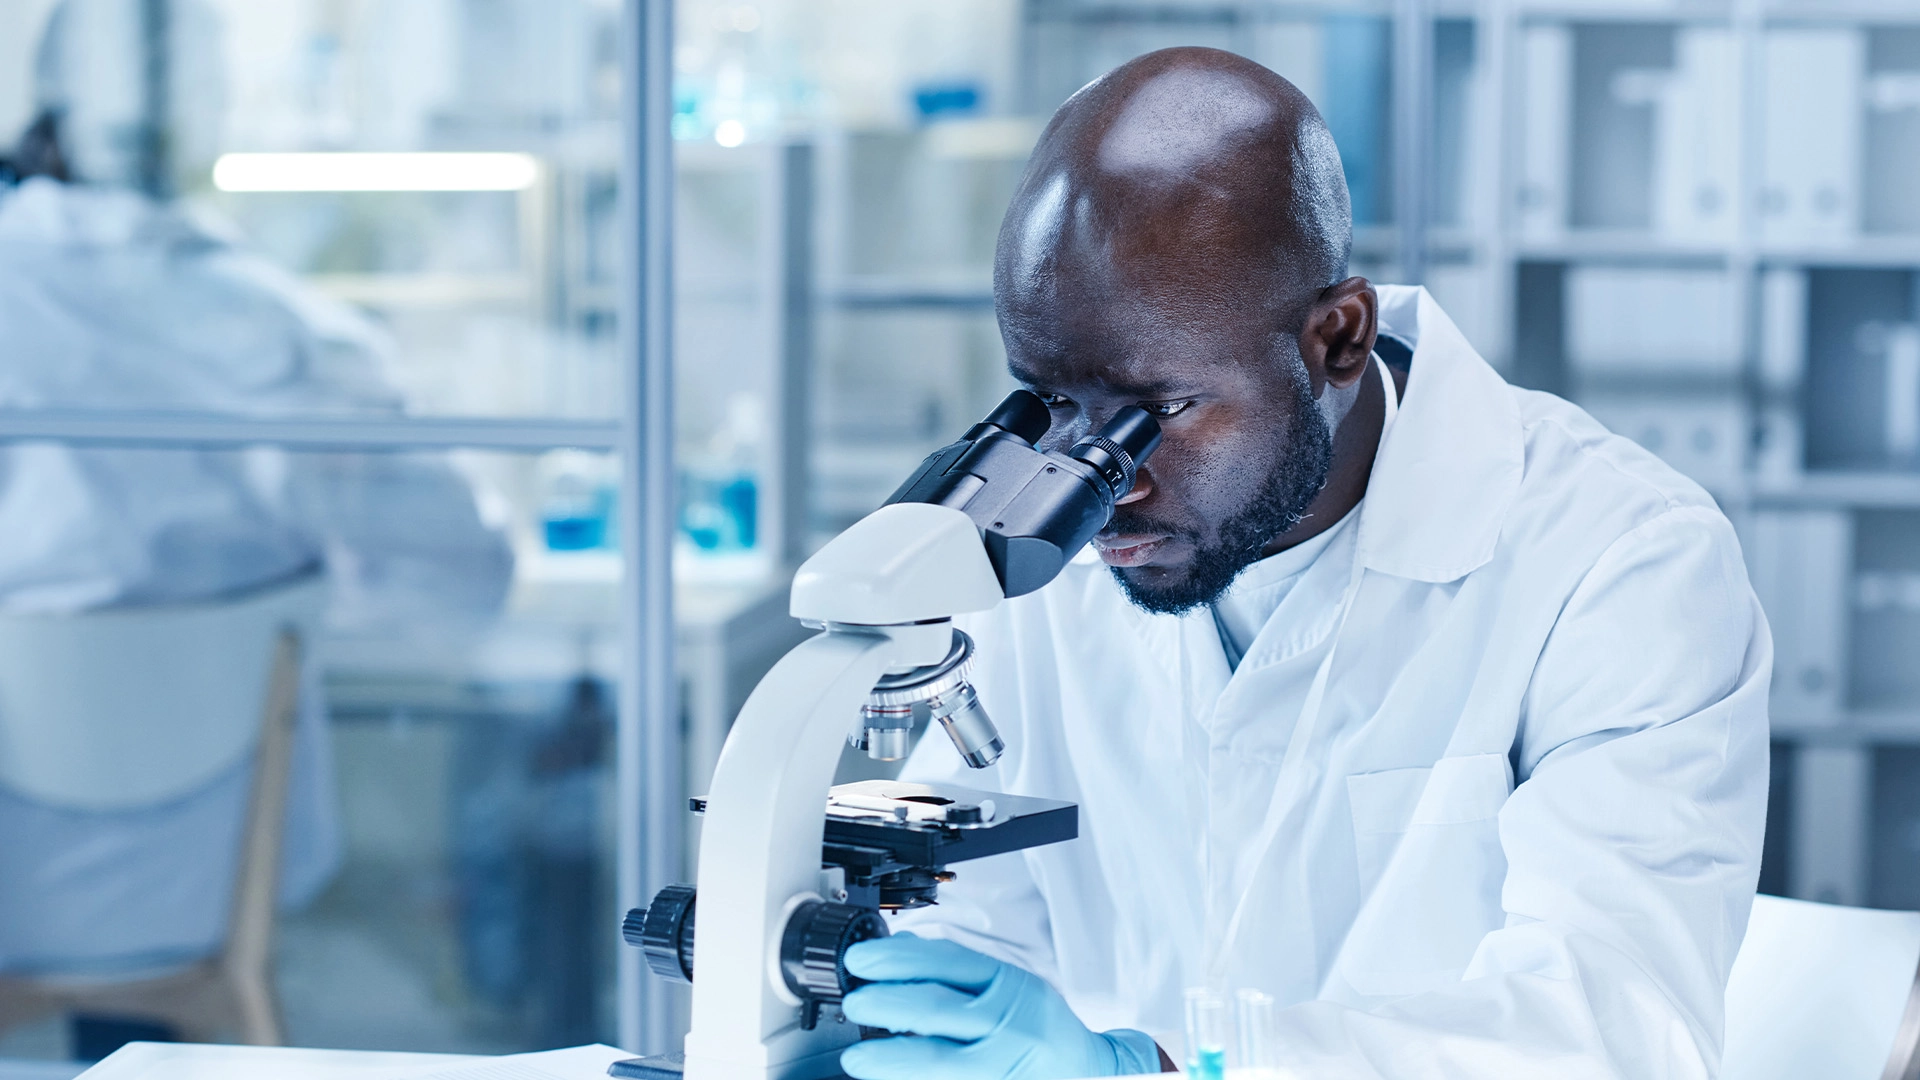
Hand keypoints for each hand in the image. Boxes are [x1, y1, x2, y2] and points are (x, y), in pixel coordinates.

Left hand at [838, 933, 1161, 1079]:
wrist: (1088, 1074)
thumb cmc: (1040, 1030)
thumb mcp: (1007, 988)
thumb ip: (958, 973)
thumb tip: (901, 950)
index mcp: (1009, 986)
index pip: (947, 962)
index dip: (898, 958)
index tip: (861, 959)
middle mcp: (1008, 1024)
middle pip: (935, 1009)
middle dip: (885, 1003)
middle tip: (854, 1002)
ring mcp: (1002, 1066)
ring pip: (936, 1060)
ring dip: (890, 1058)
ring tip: (858, 1056)